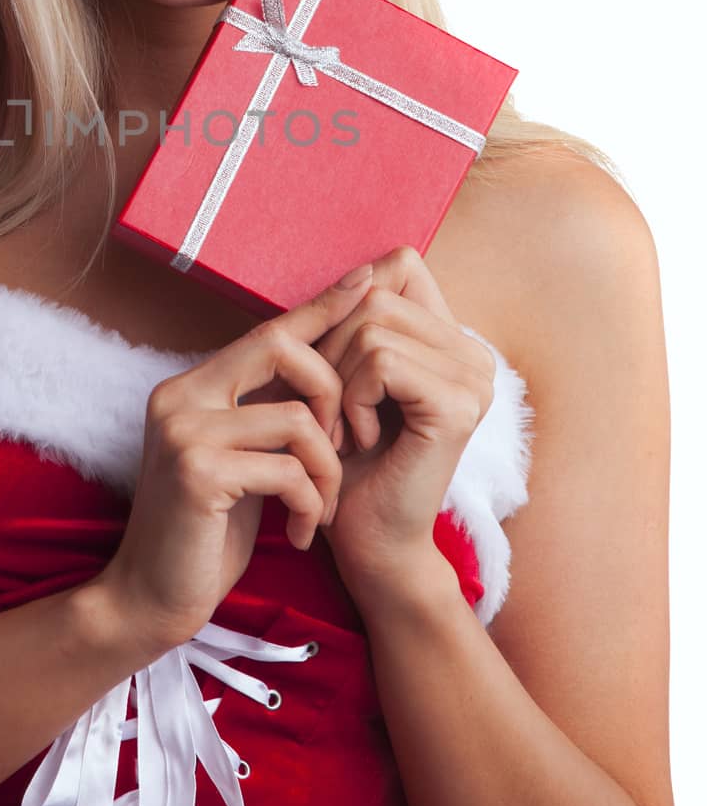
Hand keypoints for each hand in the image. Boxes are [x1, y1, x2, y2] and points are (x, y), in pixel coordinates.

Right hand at [95, 266, 377, 651]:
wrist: (152, 601)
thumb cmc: (205, 534)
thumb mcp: (239, 462)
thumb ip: (264, 415)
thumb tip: (323, 368)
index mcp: (191, 388)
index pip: (267, 331)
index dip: (320, 307)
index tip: (367, 282)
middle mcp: (181, 396)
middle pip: (281, 347)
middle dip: (334, 392)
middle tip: (344, 447)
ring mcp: (184, 430)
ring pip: (298, 418)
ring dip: (328, 470)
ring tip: (321, 509)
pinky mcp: (197, 471)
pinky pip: (289, 468)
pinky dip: (310, 503)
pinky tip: (302, 533)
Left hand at [312, 245, 497, 609]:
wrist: (366, 540)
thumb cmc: (345, 458)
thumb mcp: (342, 372)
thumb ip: (354, 317)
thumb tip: (361, 267)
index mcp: (451, 338)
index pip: (398, 264)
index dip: (348, 303)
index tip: (334, 365)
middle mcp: (474, 352)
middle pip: (375, 293)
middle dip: (330, 349)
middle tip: (330, 408)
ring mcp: (475, 378)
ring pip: (372, 326)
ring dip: (336, 381)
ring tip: (342, 428)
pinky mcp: (461, 407)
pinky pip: (381, 362)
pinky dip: (351, 400)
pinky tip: (358, 440)